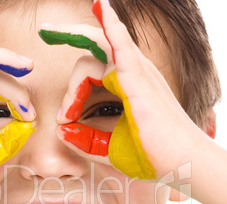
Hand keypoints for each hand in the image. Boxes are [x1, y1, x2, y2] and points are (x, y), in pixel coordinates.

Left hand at [39, 0, 204, 180]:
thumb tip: (61, 132)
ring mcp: (137, 72)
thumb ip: (85, 140)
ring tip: (48, 31)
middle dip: (68, 39)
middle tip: (45, 32)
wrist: (181, 164)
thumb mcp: (108, 148)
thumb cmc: (152, 156)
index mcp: (127, 85)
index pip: (91, 71)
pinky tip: (100, 5)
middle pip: (92, 52)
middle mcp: (132, 73)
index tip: (64, 118)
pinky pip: (121, 45)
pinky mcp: (138, 79)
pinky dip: (111, 25)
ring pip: (96, 49)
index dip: (71, 92)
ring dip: (72, 40)